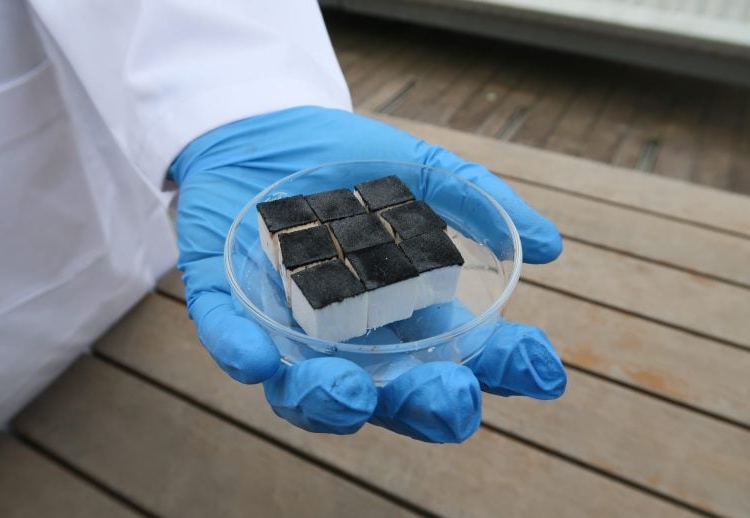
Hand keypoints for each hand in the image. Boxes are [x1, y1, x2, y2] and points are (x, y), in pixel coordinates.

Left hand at [170, 106, 565, 442]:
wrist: (265, 130)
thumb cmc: (348, 162)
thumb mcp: (421, 170)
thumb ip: (479, 202)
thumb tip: (552, 245)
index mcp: (401, 314)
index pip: (458, 358)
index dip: (501, 372)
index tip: (542, 371)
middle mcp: (348, 338)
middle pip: (388, 396)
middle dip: (421, 406)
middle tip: (450, 395)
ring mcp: (285, 328)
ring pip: (305, 393)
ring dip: (328, 402)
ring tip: (348, 390)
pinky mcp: (227, 304)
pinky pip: (229, 340)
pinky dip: (241, 352)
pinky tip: (257, 358)